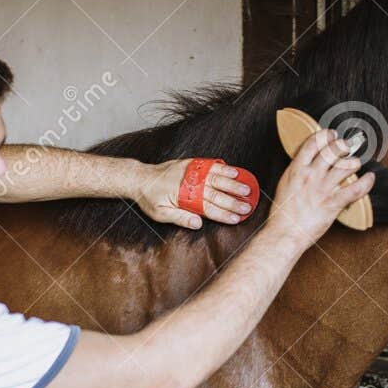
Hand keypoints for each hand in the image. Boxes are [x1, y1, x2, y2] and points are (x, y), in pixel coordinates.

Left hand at [139, 159, 256, 228]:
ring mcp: (190, 171)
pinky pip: (209, 165)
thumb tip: (198, 224)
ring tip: (247, 188)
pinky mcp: (190, 164)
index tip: (237, 218)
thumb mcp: (160, 213)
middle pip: (216, 192)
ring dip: (233, 182)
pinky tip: (234, 170)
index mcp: (183, 195)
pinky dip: (223, 167)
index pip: (208, 207)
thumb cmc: (149, 198)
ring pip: (216, 177)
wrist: (140, 177)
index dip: (223, 213)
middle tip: (248, 206)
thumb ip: (180, 218)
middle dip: (233, 200)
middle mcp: (189, 181)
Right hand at [266, 128, 373, 248]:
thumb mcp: (284, 186)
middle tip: (347, 147)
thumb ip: (296, 174)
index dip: (325, 135)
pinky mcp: (333, 203)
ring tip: (355, 163)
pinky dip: (366, 182)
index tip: (331, 134)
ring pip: (346, 166)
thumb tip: (305, 167)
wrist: (284, 233)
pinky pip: (356, 189)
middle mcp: (311, 176)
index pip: (313, 143)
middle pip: (332, 150)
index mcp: (296, 170)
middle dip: (343, 145)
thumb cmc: (282, 215)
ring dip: (354, 162)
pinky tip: (369, 178)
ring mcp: (323, 189)